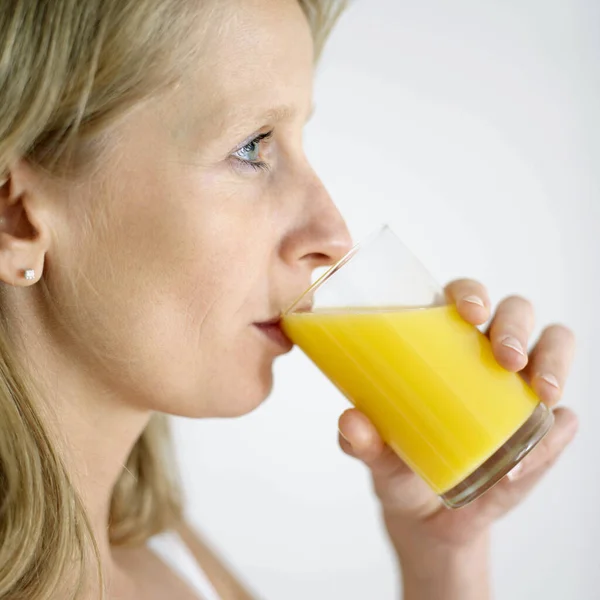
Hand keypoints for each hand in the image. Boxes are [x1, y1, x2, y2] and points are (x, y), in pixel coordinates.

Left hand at [337, 279, 577, 551]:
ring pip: (553, 347)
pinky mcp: (540, 430)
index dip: (471, 293)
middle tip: (506, 359)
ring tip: (541, 393)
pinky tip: (543, 438)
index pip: (463, 297)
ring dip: (555, 361)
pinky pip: (561, 419)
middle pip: (515, 313)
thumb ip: (360, 441)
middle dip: (517, 326)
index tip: (469, 314)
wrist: (426, 516)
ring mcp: (517, 390)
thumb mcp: (376, 454)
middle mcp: (484, 356)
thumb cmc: (398, 464)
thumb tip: (352, 422)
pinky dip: (558, 427)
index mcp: (441, 344)